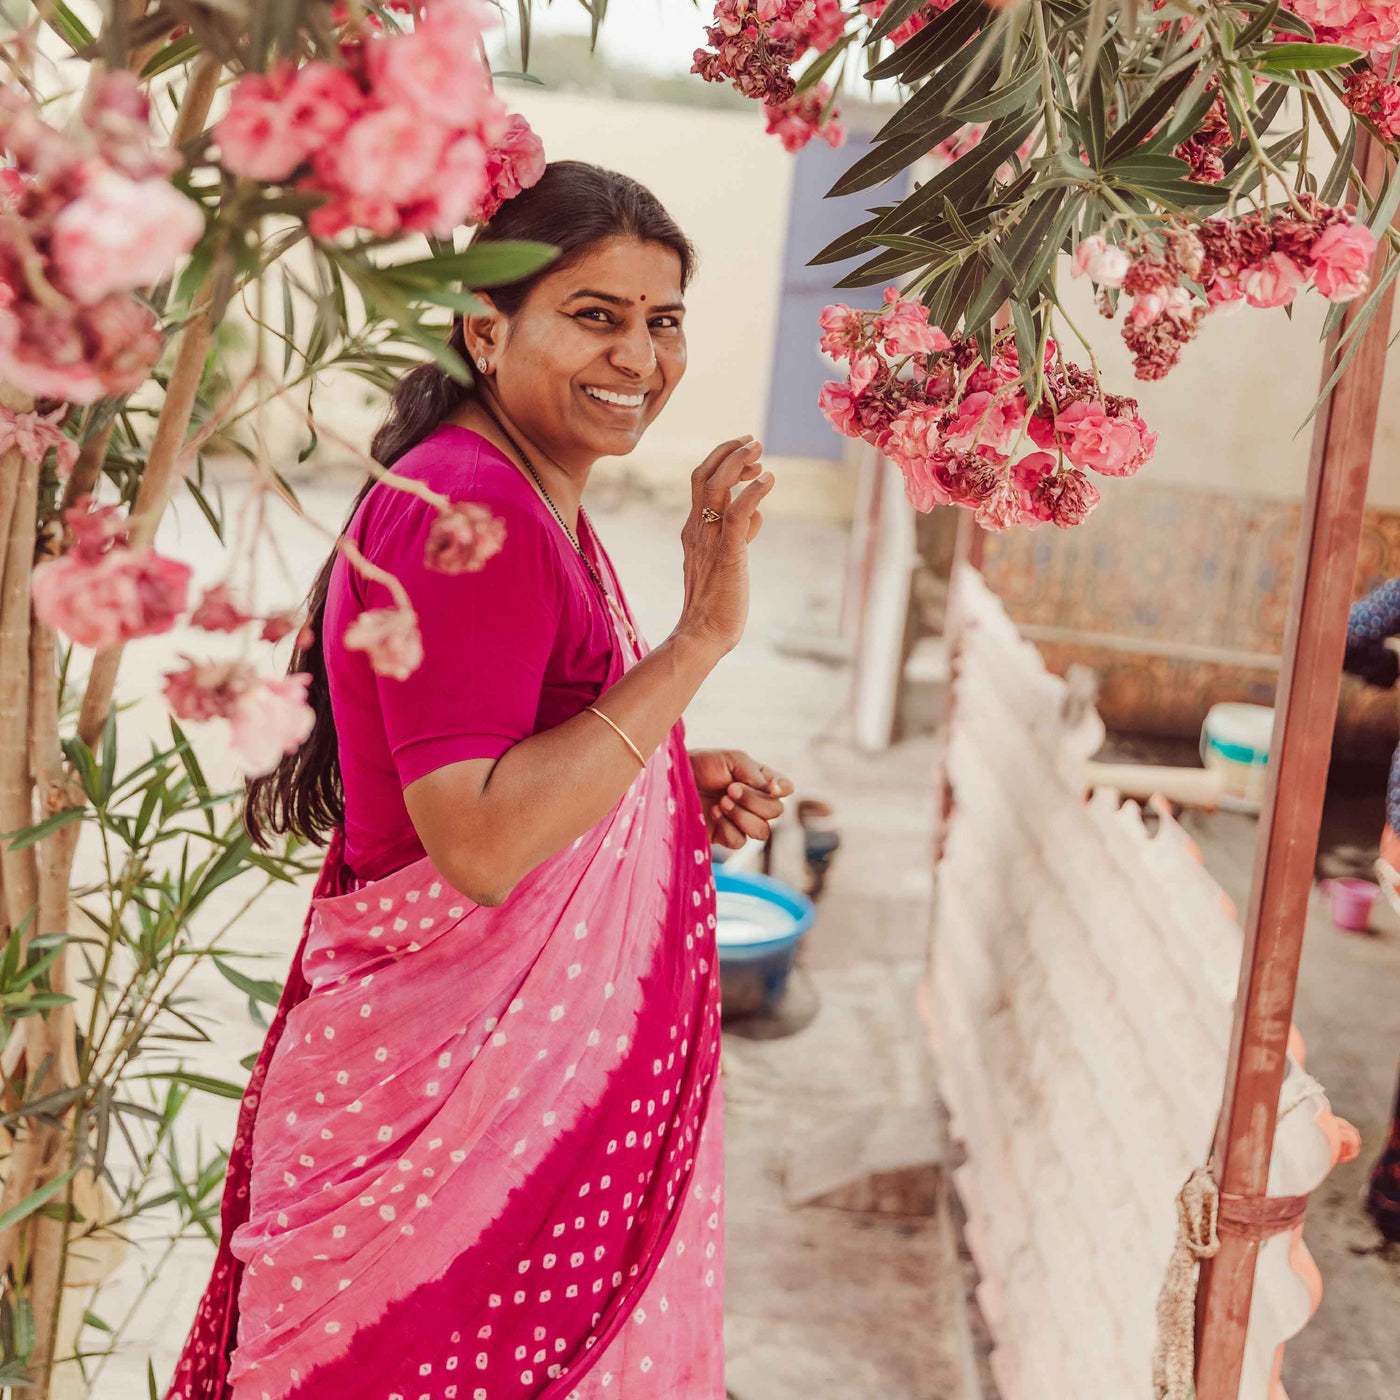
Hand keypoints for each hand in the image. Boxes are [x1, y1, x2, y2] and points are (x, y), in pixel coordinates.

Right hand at [673, 436, 773, 657]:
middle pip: (703, 475)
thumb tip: (755, 518)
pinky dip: (753, 492)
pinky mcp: (727, 554)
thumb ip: (737, 537)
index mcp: (694, 530)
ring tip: (759, 452)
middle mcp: (697, 530)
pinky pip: (737, 514)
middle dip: (728, 452)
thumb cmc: (716, 605)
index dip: (722, 461)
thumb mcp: (727, 562)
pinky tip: (769, 480)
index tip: (746, 455)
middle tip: (752, 442)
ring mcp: (709, 541)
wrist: (701, 636)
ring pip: (716, 487)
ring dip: (738, 463)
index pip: (701, 482)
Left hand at [689, 748, 794, 849]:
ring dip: (742, 816)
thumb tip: (775, 793)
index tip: (771, 787)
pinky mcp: (725, 837)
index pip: (785, 788)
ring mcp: (741, 821)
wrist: (673, 779)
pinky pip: (740, 841)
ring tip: (721, 802)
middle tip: (729, 789)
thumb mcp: (732, 759)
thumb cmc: (702, 765)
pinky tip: (714, 814)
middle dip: (753, 801)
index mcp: (760, 780)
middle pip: (776, 812)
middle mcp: (755, 802)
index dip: (783, 790)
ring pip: (762, 831)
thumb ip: (756, 774)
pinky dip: (728, 827)